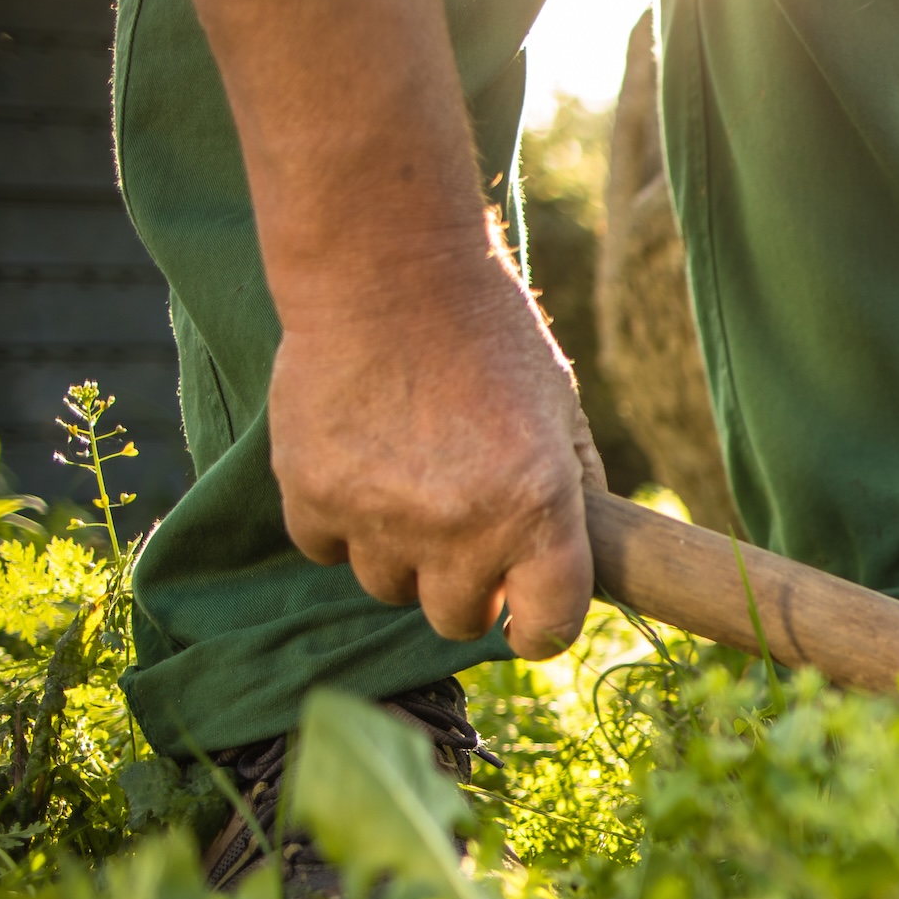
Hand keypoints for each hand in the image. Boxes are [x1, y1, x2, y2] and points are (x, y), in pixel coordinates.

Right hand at [270, 230, 604, 660]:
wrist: (389, 269)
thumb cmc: (489, 336)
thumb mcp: (561, 410)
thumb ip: (575, 490)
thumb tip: (587, 559)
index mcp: (539, 511)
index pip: (547, 629)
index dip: (538, 628)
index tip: (527, 617)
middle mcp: (461, 529)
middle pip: (456, 620)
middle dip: (465, 589)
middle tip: (463, 534)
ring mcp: (380, 518)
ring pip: (389, 587)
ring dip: (401, 554)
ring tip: (409, 481)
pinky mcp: (311, 496)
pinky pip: (327, 549)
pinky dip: (340, 522)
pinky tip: (359, 464)